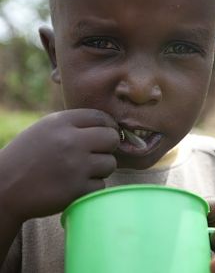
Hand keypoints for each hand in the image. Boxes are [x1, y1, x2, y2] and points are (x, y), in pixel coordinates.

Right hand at [0, 109, 118, 222]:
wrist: (4, 187)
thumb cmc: (27, 155)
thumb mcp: (46, 129)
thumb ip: (75, 124)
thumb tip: (108, 126)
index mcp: (61, 122)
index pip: (101, 117)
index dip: (109, 125)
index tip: (108, 132)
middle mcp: (71, 141)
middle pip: (111, 138)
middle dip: (109, 145)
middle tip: (99, 151)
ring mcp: (75, 166)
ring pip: (110, 163)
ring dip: (102, 167)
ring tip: (85, 170)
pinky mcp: (76, 190)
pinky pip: (101, 185)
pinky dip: (92, 186)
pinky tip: (76, 184)